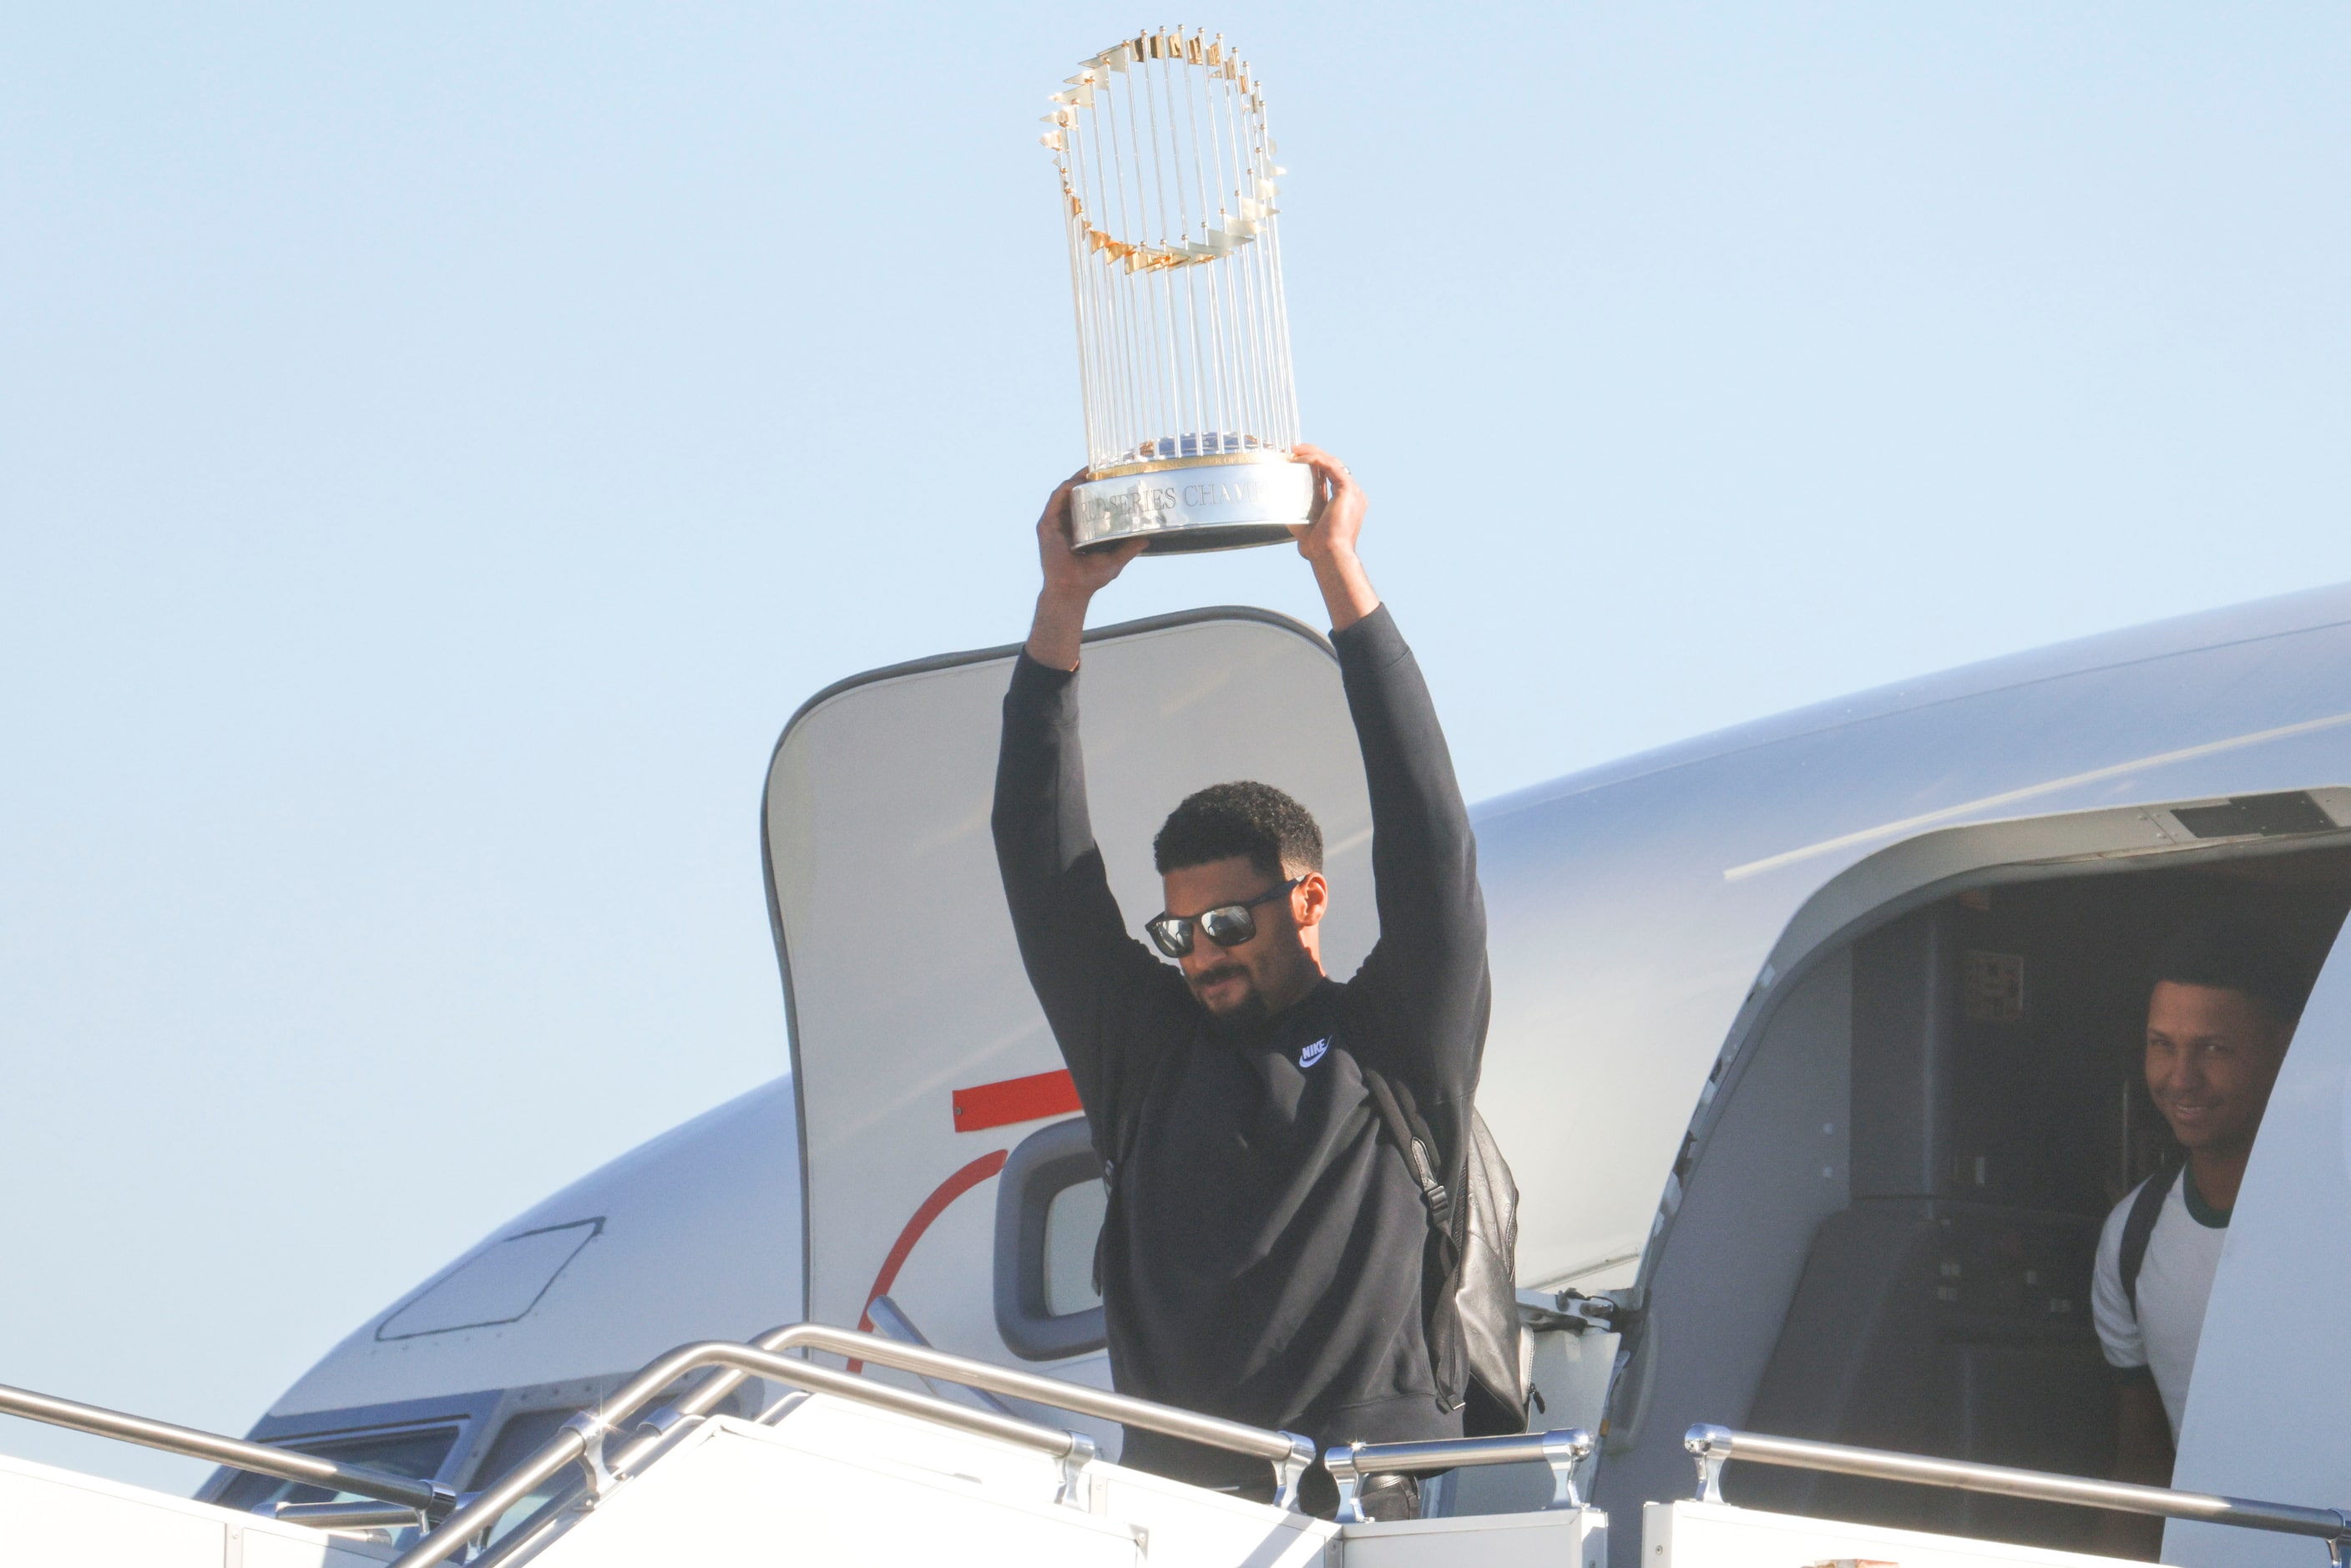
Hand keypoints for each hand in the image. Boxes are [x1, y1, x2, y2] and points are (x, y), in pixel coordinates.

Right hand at [1036, 468, 1146, 600]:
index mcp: (1083, 528)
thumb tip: (1147, 537)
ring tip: (1090, 468)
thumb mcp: (1115, 559)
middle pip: (1078, 493)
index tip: (1112, 474)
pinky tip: (1074, 482)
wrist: (1071, 590)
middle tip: (1103, 464)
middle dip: (1088, 477)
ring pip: (1066, 493)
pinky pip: (1055, 501)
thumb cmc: (1090, 578)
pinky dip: (1064, 490)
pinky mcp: (1046, 526)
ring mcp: (1057, 523)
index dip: (1099, 487)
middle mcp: (1069, 522)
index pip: (1091, 501)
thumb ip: (1129, 548)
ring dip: (1077, 478)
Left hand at [1289, 443, 1364, 563]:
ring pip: (1333, 462)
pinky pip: (1331, 466)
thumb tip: (1281, 504)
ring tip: (1295, 449)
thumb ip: (1298, 510)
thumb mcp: (1304, 522)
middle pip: (1333, 465)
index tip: (1297, 459)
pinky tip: (1301, 458)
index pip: (1332, 475)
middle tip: (1294, 449)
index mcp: (1346, 502)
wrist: (1329, 555)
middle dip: (1313, 454)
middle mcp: (1353, 494)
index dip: (1315, 464)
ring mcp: (1353, 491)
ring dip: (1313, 452)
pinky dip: (1316, 459)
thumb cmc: (1317, 546)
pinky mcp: (1348, 490)